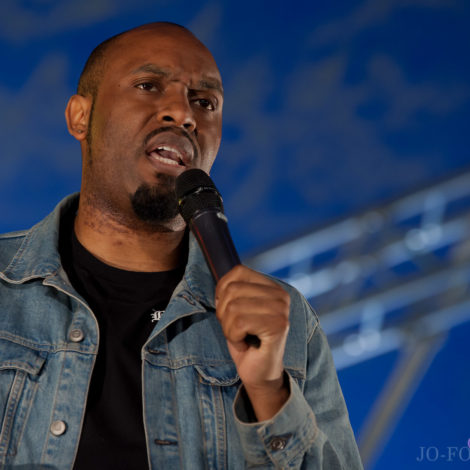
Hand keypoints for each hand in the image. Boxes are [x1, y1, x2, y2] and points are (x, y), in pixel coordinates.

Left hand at [215, 265, 289, 419]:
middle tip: (237, 330)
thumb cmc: (246, 341)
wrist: (260, 374)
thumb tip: (219, 280)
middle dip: (224, 314)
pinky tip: (247, 344)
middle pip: (232, 290)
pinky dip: (234, 338)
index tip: (229, 312)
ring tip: (242, 338)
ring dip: (229, 328)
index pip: (237, 272)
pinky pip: (239, 323)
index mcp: (272, 286)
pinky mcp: (278, 326)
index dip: (223, 291)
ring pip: (232, 307)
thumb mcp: (237, 310)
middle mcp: (280, 295)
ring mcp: (281, 310)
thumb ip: (233, 291)